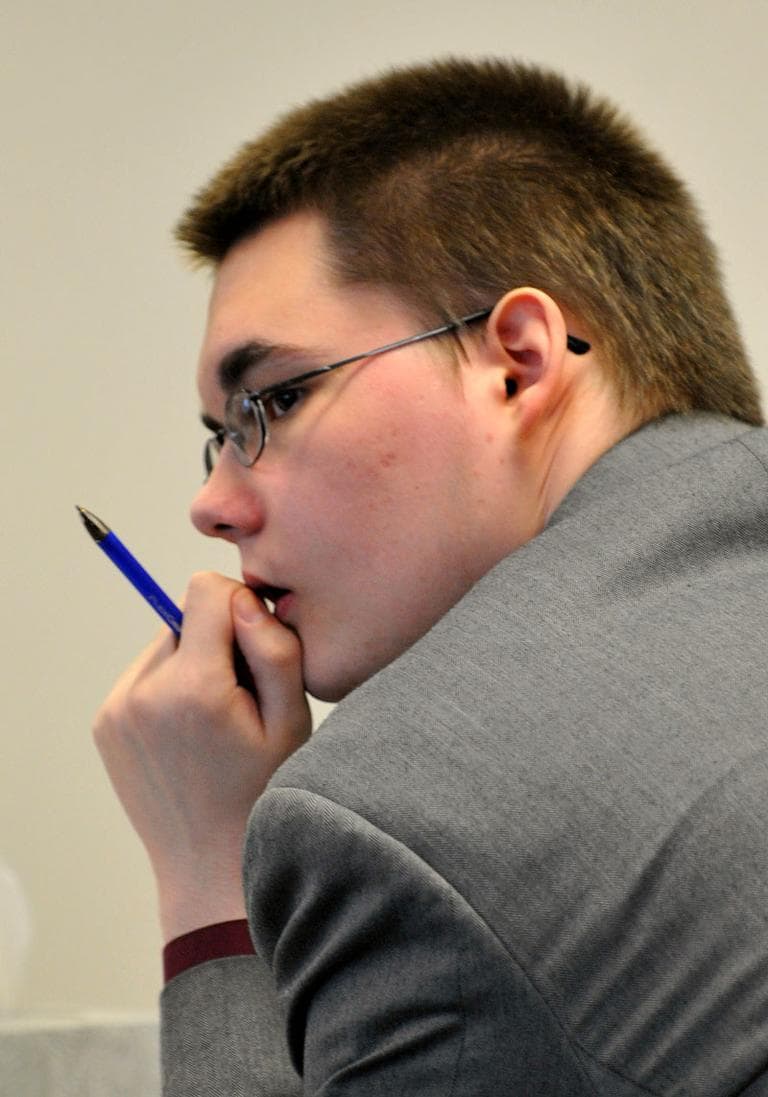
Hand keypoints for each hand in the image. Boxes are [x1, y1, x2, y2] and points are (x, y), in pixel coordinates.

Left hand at [93, 572, 311, 939]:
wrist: (209, 865)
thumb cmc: (263, 793)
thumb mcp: (292, 721)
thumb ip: (274, 650)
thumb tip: (244, 599)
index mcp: (194, 688)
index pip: (206, 591)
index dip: (241, 608)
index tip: (258, 652)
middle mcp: (143, 693)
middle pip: (186, 618)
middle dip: (218, 643)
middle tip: (240, 701)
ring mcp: (116, 709)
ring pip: (166, 645)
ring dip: (193, 666)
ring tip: (215, 722)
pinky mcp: (104, 723)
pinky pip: (145, 676)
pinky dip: (170, 688)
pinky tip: (190, 734)